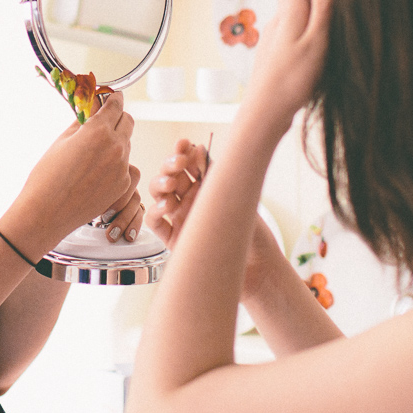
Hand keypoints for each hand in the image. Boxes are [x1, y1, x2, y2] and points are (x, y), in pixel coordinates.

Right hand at [4, 92, 135, 254]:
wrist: (47, 212)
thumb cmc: (48, 176)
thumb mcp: (62, 140)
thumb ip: (82, 121)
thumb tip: (90, 108)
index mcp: (99, 131)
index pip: (116, 104)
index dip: (113, 98)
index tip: (112, 97)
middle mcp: (116, 147)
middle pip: (128, 121)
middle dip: (117, 117)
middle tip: (104, 121)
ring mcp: (122, 167)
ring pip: (126, 144)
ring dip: (116, 141)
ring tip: (93, 152)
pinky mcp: (123, 185)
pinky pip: (124, 166)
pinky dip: (114, 164)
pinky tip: (95, 172)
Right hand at [148, 138, 279, 295]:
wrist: (258, 269)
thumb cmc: (253, 232)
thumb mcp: (239, 198)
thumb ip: (218, 176)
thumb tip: (201, 149)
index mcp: (208, 187)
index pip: (189, 164)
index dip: (183, 152)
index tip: (185, 143)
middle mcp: (192, 201)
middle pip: (171, 175)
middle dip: (170, 164)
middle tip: (179, 162)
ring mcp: (181, 219)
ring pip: (159, 194)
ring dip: (160, 184)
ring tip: (171, 185)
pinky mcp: (174, 240)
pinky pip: (155, 222)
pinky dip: (155, 211)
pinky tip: (166, 206)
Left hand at [241, 0, 334, 130]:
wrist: (265, 113)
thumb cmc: (293, 78)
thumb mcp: (316, 39)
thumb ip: (322, 6)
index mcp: (287, 13)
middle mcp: (277, 23)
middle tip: (348, 1)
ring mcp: (274, 40)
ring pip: (300, 19)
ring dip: (320, 17)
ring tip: (341, 32)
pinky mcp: (276, 57)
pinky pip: (297, 36)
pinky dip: (313, 34)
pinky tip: (325, 54)